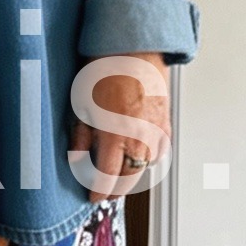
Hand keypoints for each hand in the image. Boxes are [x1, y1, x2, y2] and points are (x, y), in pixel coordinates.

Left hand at [69, 52, 169, 197]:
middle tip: (104, 192)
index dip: (99, 192)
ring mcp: (157, 130)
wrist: (133, 47)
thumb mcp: (82, 106)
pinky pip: (160, 150)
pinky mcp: (166, 122)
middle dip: (116, 189)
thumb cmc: (103, 70)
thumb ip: (82, 138)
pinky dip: (149, 156)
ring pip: (147, 165)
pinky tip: (137, 153)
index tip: (92, 197)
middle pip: (130, 177)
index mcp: (115, 134)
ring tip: (119, 173)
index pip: (108, 177)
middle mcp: (140, 137)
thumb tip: (79, 162)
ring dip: (133, 172)